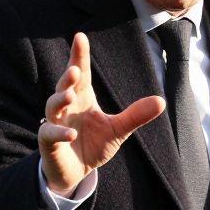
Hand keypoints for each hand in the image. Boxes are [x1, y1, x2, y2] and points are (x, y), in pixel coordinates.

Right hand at [39, 32, 164, 195]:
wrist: (77, 172)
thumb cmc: (93, 145)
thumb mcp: (118, 130)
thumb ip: (135, 115)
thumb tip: (161, 101)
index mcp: (82, 98)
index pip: (81, 73)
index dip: (79, 55)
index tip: (80, 37)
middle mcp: (67, 106)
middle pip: (64, 85)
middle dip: (67, 76)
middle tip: (75, 69)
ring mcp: (55, 122)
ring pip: (53, 105)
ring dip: (60, 99)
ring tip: (70, 96)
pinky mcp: (49, 141)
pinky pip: (50, 133)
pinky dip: (59, 132)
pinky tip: (71, 133)